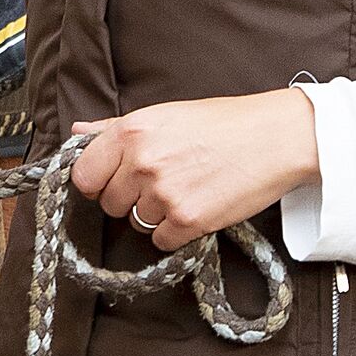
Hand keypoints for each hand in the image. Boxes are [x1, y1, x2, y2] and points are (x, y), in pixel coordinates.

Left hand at [67, 90, 319, 250]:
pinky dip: (177, 233)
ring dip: (156, 216)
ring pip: (136, 224)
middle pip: (109, 204)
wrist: (278, 138)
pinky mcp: (188, 220)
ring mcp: (164, 193)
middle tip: (164, 182)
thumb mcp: (165, 114)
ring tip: (186, 190)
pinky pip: (162, 241)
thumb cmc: (224, 123)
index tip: (115, 180)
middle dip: (130, 199)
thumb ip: (115, 128)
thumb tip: (78, 132)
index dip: (98, 182)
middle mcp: (142, 162)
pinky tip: (197, 208)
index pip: (83, 175)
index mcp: (131, 131)